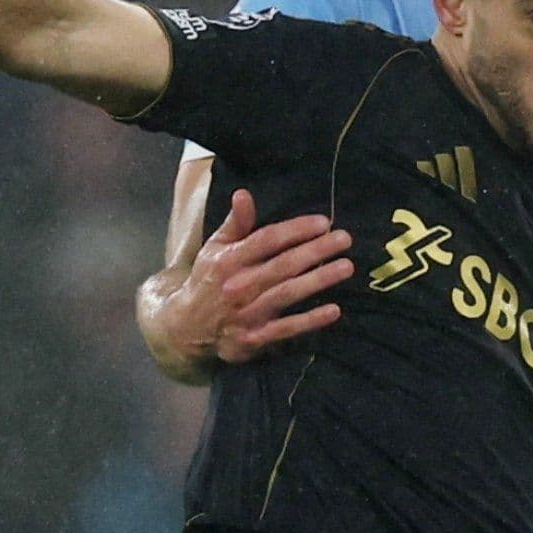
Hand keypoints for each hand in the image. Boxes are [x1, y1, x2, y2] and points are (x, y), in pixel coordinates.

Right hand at [170, 189, 353, 367]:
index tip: (324, 222)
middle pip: (283, 265)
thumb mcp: (215, 248)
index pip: (267, 240)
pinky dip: (310, 320)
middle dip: (316, 251)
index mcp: (229, 259)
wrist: (186, 328)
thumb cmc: (208, 280)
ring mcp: (247, 313)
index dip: (296, 230)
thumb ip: (235, 223)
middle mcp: (239, 285)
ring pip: (287, 293)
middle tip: (345, 239)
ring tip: (346, 266)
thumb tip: (243, 193)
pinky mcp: (254, 338)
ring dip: (319, 280)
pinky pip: (286, 328)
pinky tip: (334, 310)